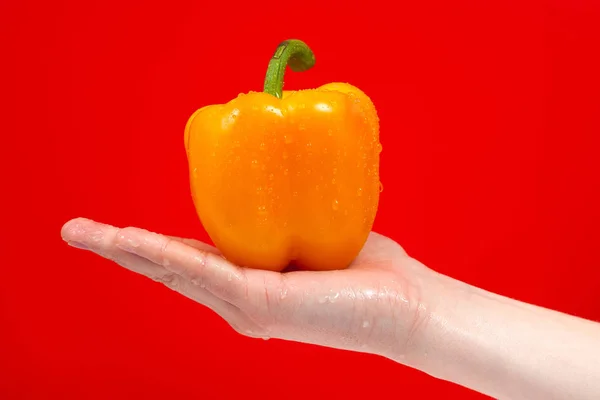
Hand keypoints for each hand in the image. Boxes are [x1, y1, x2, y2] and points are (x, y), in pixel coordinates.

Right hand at [60, 217, 436, 361]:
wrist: (404, 303)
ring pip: (176, 272)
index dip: (149, 243)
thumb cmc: (363, 269)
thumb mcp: (314, 230)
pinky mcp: (262, 305)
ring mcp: (247, 305)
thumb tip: (280, 175)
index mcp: (248, 282)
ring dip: (128, 251)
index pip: (189, 259)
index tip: (118, 229)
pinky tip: (134, 242)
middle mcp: (239, 299)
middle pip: (169, 268)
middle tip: (76, 231)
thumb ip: (287, 214)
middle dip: (120, 249)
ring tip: (87, 235)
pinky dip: (168, 255)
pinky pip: (208, 273)